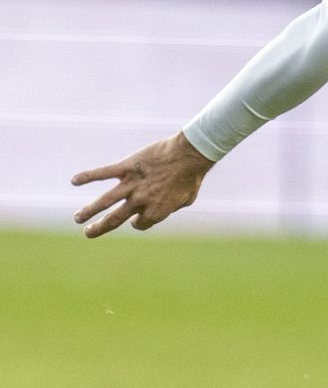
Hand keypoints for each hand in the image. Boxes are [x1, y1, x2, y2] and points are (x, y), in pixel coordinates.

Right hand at [72, 133, 214, 235]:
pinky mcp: (126, 167)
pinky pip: (102, 173)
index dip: (137, 221)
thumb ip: (171, 207)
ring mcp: (131, 184)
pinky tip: (74, 180)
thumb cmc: (191, 177)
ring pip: (104, 201)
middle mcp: (140, 201)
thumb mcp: (186, 199)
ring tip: (78, 218)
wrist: (190, 155)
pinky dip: (87, 176)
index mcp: (155, 212)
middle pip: (114, 219)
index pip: (139, 223)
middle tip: (87, 232)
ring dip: (89, 211)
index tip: (135, 217)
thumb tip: (164, 209)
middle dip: (99, 228)